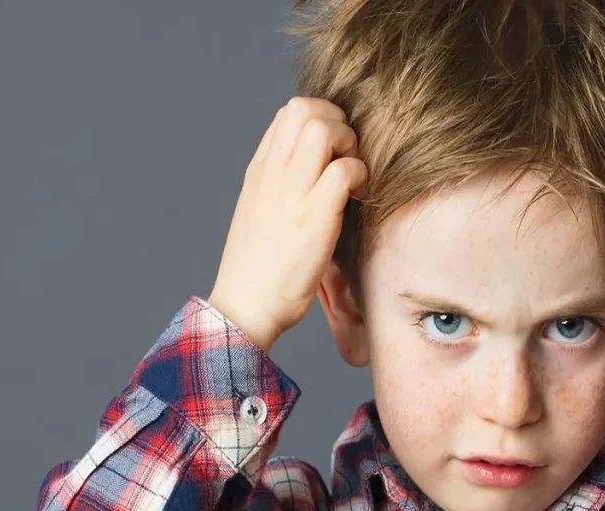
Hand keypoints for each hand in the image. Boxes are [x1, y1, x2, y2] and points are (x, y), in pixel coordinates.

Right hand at [208, 97, 367, 352]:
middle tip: (348, 156)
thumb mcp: (259, 213)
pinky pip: (344, 170)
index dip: (320, 119)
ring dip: (349, 144)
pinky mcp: (314, 217)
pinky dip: (359, 175)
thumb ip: (279, 185)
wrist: (244, 306)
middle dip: (338, 122)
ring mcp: (291, 193)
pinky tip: (359, 196)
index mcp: (259, 171)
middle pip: (305, 109)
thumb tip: (310, 170)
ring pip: (324, 129)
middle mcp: (272, 174)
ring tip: (353, 175)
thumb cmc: (256, 269)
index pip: (288, 114)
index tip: (333, 149)